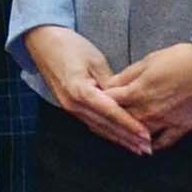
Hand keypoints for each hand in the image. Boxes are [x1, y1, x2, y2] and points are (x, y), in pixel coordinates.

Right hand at [18, 26, 156, 152]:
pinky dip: (107, 132)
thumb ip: (111, 82)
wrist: (43, 43)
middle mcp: (73, 104)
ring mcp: (70, 108)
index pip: (110, 112)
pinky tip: (119, 138)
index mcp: (80, 91)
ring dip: (119, 139)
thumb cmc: (69, 46)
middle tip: (147, 149)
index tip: (145, 135)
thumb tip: (126, 99)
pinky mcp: (70, 107)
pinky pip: (92, 123)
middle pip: (105, 126)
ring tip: (137, 147)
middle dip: (127, 138)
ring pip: (98, 128)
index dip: (129, 125)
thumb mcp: (95, 60)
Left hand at [104, 42, 191, 150]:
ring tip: (119, 138)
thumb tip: (111, 85)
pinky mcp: (182, 127)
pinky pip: (163, 143)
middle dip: (109, 123)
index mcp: (138, 91)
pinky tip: (145, 147)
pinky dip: (152, 146)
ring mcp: (165, 121)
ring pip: (139, 136)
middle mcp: (148, 110)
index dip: (98, 102)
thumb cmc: (182, 58)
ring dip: (128, 138)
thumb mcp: (149, 60)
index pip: (109, 102)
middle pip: (121, 122)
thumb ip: (127, 76)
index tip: (91, 103)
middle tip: (99, 124)